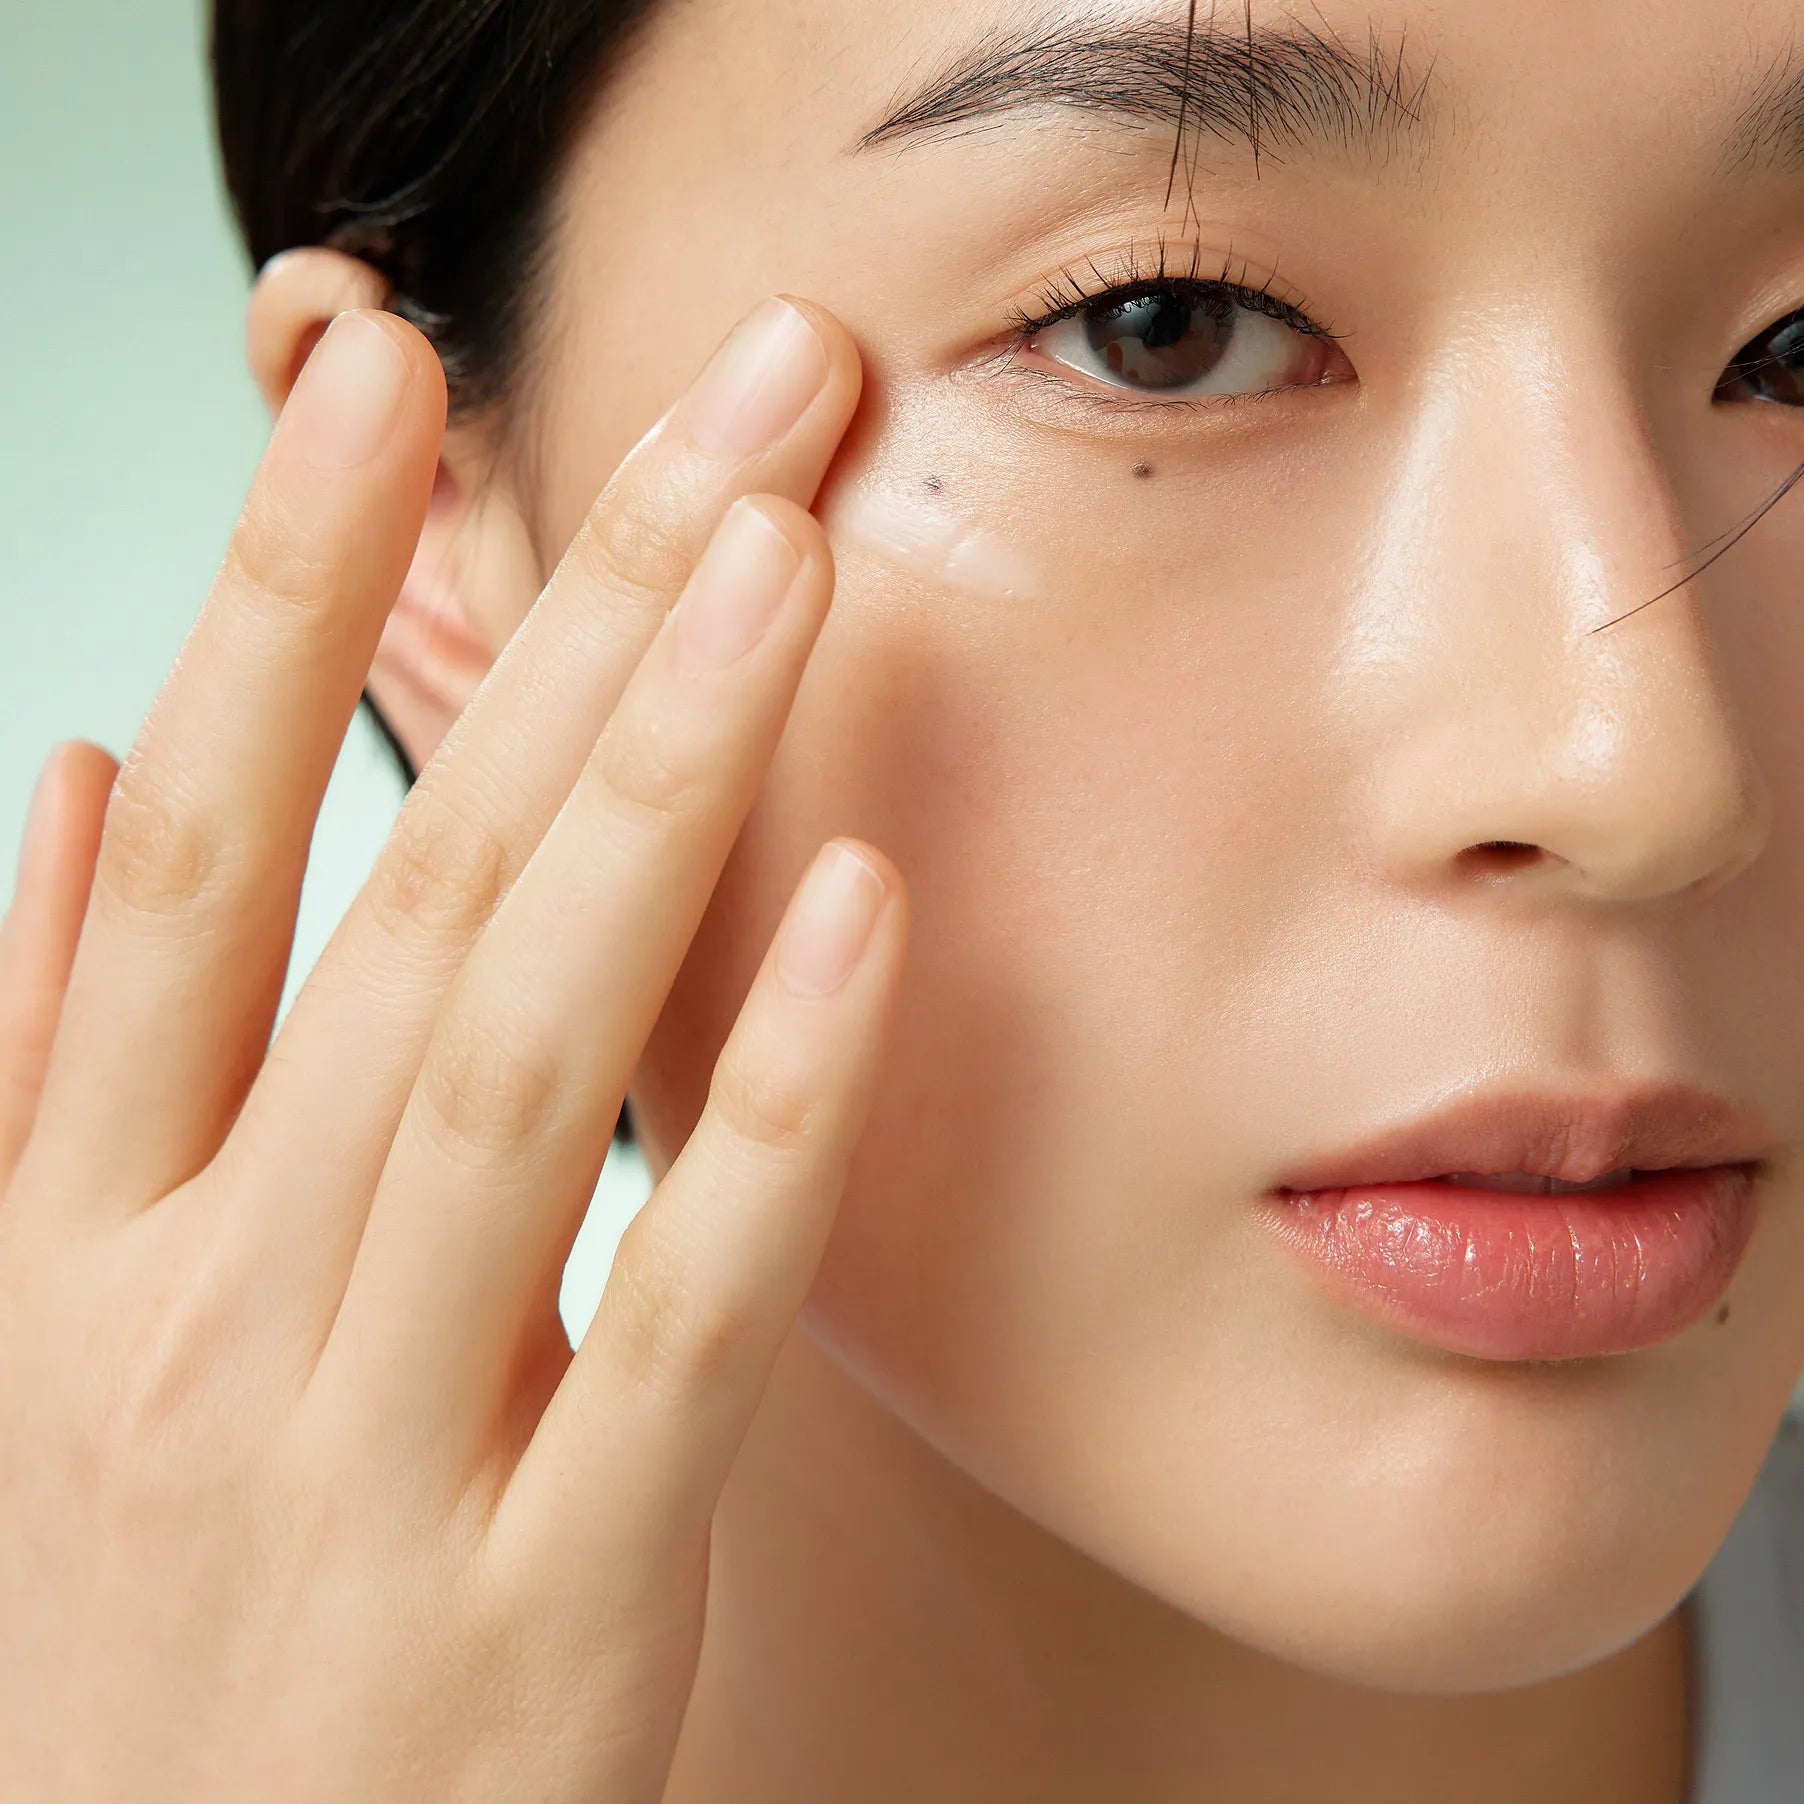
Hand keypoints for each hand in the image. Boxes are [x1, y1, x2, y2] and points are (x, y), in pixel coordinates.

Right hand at [0, 295, 904, 1801]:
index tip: (373, 366)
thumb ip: (57, 1052)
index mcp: (82, 1234)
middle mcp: (206, 1311)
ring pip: (519, 1056)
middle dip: (564, 618)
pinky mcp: (547, 1607)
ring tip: (775, 558)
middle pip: (408, 895)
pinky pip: (680, 1312)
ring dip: (652, 785)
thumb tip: (84, 775)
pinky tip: (855, 906)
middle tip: (732, 403)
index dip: (275, 586)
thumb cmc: (159, 1623)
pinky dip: (767, 1105)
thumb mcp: (43, 1335)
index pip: (197, 847)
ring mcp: (369, 1460)